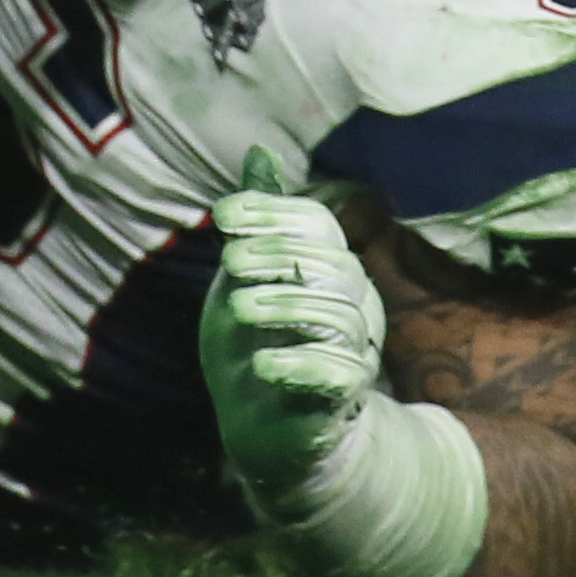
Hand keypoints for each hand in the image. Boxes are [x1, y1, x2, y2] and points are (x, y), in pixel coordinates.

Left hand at [202, 183, 388, 510]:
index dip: (271, 214)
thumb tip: (260, 149)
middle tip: (229, 263)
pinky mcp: (347, 398)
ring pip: (340, 314)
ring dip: (285, 305)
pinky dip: (299, 365)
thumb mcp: (242, 277)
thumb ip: (255, 224)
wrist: (263, 427)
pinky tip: (261, 365)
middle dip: (277, 256)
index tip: (220, 217)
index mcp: (329, 266)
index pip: (316, 225)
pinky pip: (340, 373)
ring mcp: (355, 350)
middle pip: (332, 264)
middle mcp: (353, 302)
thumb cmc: (252, 341)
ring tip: (237, 310)